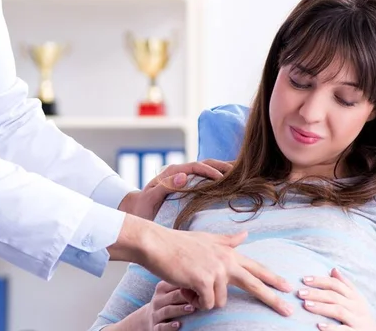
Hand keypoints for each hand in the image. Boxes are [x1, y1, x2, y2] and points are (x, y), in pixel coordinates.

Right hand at [113, 216, 293, 313]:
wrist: (157, 244)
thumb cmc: (179, 244)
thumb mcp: (206, 239)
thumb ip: (227, 241)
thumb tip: (246, 235)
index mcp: (227, 252)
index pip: (255, 266)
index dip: (272, 278)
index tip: (288, 287)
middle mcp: (226, 260)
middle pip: (254, 283)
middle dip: (272, 299)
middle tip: (289, 311)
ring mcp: (216, 270)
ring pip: (220, 302)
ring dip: (204, 300)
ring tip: (190, 285)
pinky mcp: (204, 280)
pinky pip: (206, 304)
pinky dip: (195, 302)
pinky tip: (186, 289)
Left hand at [118, 159, 232, 220]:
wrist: (135, 211)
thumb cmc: (142, 208)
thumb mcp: (150, 198)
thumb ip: (166, 186)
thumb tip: (184, 176)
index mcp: (172, 172)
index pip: (196, 166)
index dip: (209, 170)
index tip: (221, 177)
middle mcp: (180, 172)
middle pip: (205, 163)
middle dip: (221, 165)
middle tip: (239, 171)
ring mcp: (184, 178)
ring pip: (207, 169)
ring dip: (222, 170)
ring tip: (241, 173)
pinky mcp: (187, 185)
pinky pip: (205, 179)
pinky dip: (218, 177)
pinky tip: (230, 182)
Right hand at [143, 281, 194, 330]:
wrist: (149, 318)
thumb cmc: (166, 302)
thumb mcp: (169, 292)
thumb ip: (180, 286)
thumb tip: (200, 280)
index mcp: (161, 289)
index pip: (173, 284)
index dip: (185, 284)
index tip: (198, 282)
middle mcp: (157, 300)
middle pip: (172, 297)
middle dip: (185, 296)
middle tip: (198, 296)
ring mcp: (155, 314)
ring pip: (167, 311)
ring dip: (180, 309)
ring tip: (192, 308)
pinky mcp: (155, 327)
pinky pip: (161, 327)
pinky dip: (169, 326)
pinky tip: (178, 325)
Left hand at [297, 268, 375, 329]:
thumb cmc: (362, 315)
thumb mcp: (357, 299)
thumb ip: (345, 284)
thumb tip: (333, 269)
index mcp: (354, 296)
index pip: (335, 284)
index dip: (320, 280)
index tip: (304, 279)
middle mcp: (355, 306)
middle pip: (334, 296)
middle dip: (316, 293)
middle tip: (300, 292)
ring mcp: (357, 320)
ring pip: (338, 311)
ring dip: (321, 307)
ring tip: (306, 305)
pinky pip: (344, 330)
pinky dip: (332, 328)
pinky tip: (319, 326)